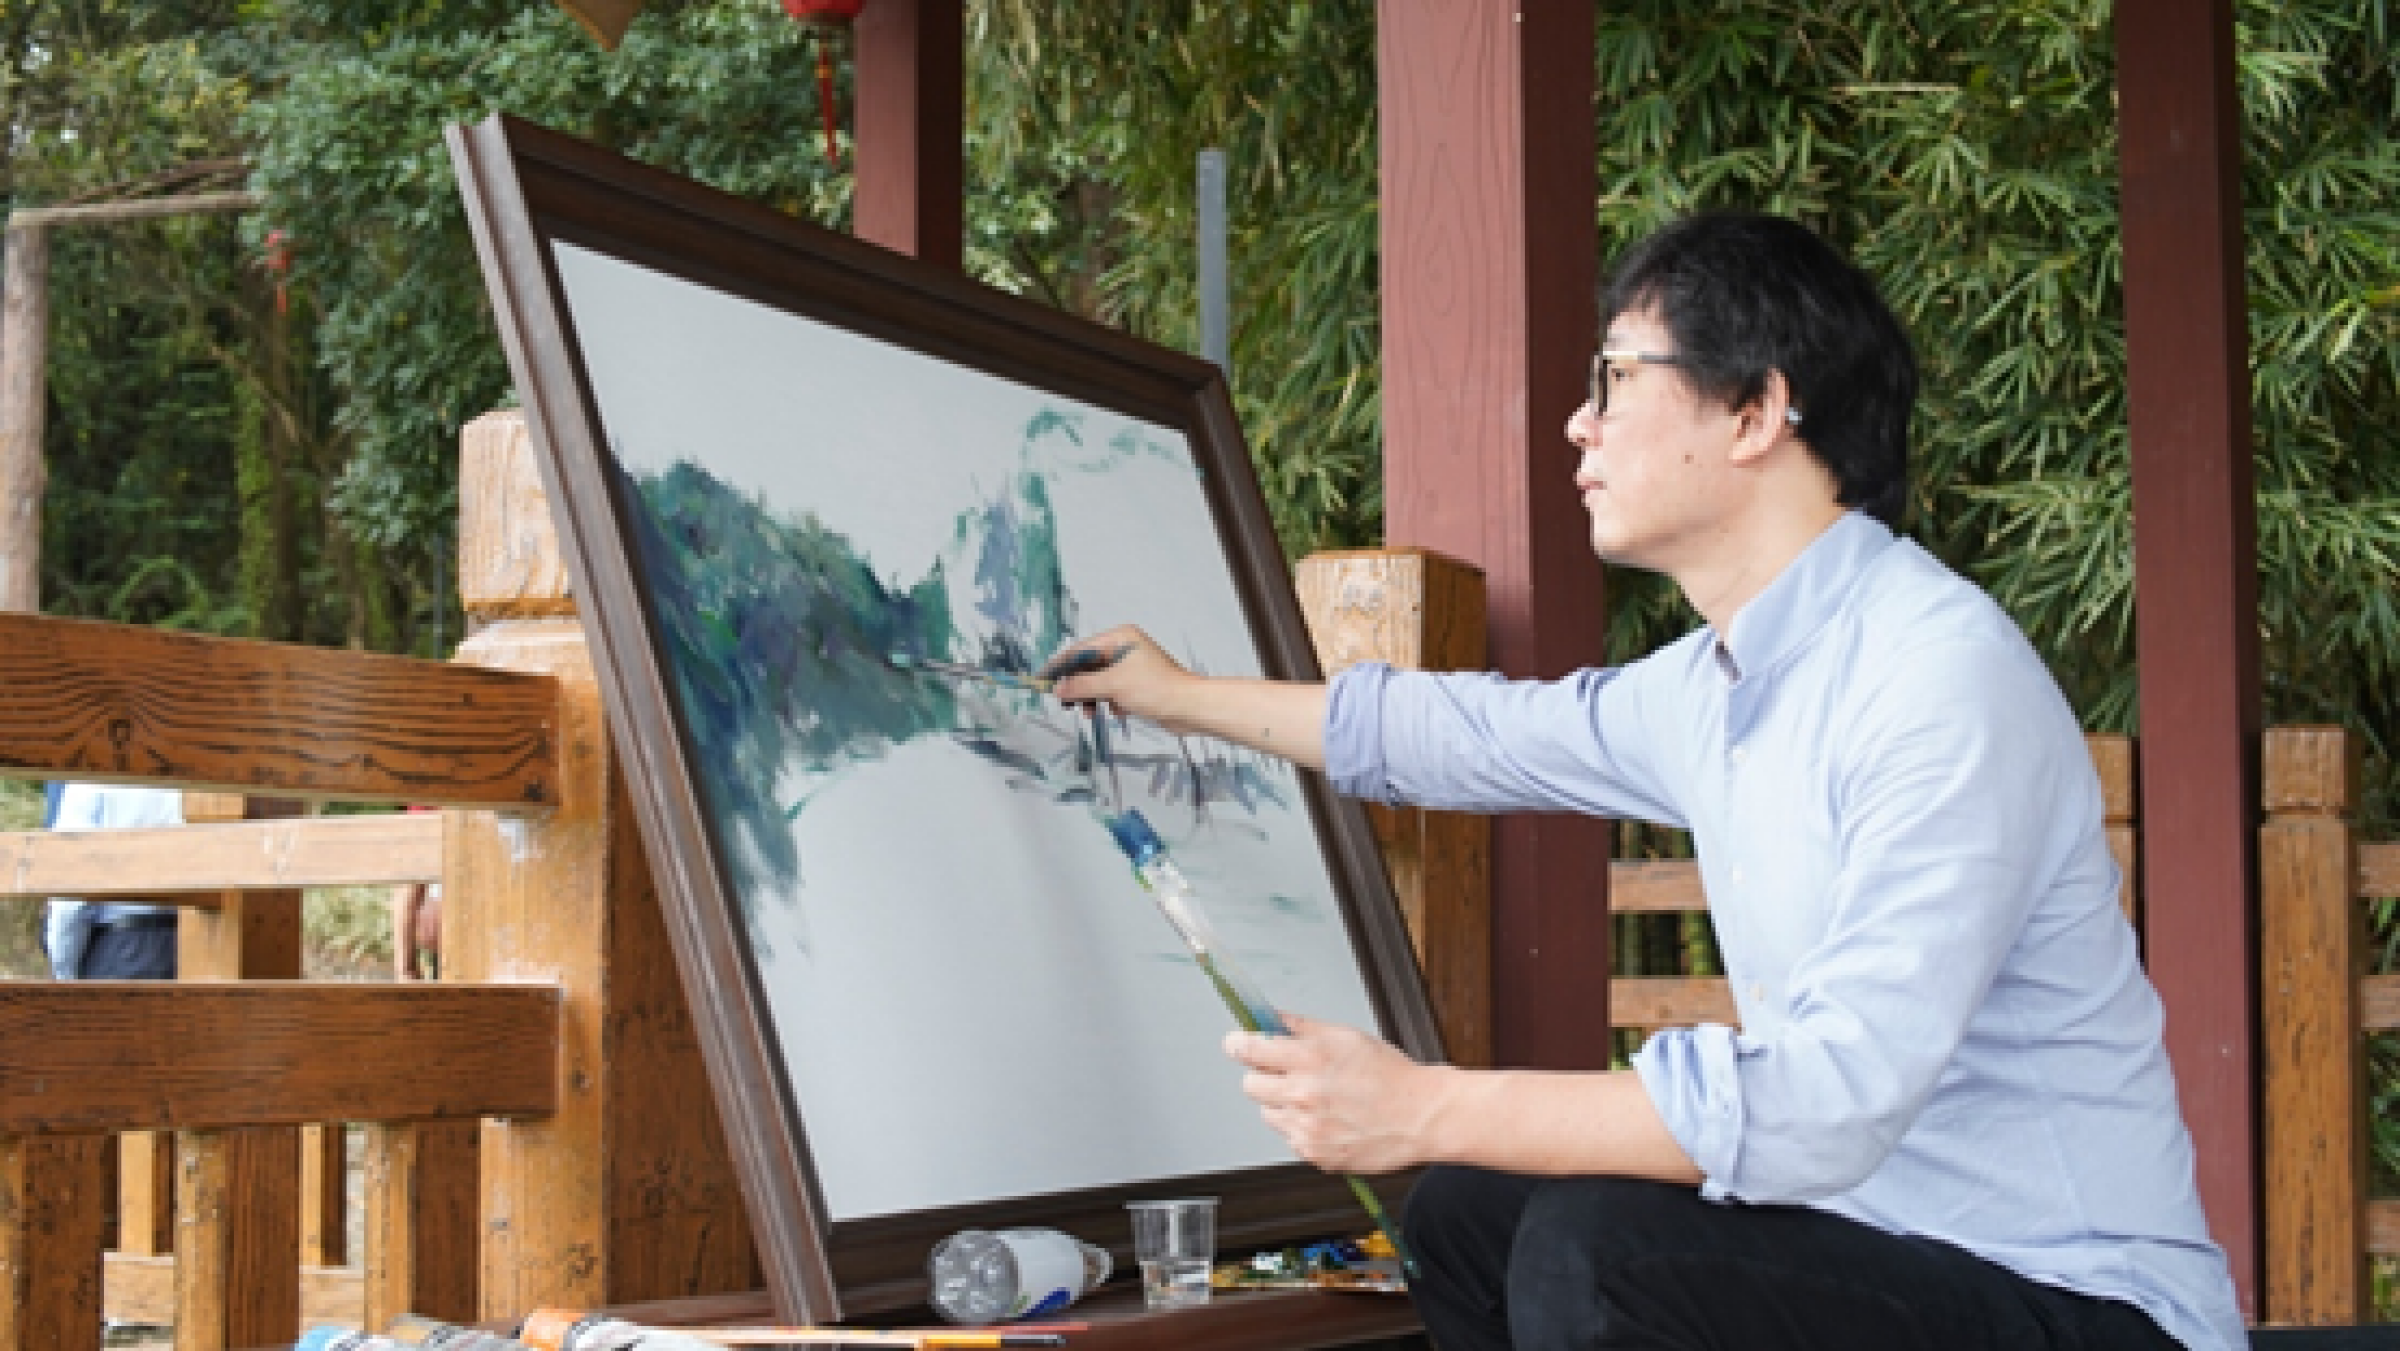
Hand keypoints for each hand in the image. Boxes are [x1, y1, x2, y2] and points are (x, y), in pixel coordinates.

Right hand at [1043, 627, 1196, 730]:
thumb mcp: (1112, 685)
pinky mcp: (1139, 684)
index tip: (1042, 680)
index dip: (1059, 667)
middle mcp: (1125, 648)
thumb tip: (1058, 688)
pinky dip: (1109, 702)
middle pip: (1089, 666)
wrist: (1189, 706)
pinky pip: (1114, 691)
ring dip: (1092, 697)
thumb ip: (1081, 686)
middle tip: (1063, 702)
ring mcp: (1133, 666)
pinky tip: (1115, 712)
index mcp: (1120, 638)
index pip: (1080, 650)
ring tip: (1087, 712)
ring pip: (1100, 681)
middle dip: (1077, 685)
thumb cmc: (1156, 688)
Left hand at [1224, 1013, 1440, 1173]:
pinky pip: (1290, 1137)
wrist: (1421, 1116)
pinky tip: (1329, 1119)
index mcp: (1310, 1058)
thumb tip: (1269, 1018)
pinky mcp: (1314, 1153)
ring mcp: (1307, 1128)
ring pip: (1268, 1112)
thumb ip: (1300, 1027)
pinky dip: (1302, 1128)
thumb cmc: (1390, 1075)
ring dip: (1283, 1104)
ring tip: (1318, 1099)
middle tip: (1288, 1073)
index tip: (1236, 1044)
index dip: (1238, 1044)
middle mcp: (1304, 1094)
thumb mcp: (1346, 1036)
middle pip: (1250, 1085)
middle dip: (1264, 1076)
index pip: (1249, 1049)